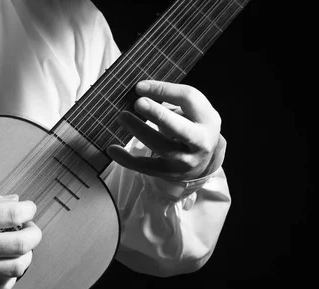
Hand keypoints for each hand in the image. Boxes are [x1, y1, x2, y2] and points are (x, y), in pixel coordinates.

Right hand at [0, 185, 41, 288]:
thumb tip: (15, 201)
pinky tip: (6, 265)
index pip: (12, 213)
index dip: (29, 210)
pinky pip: (2, 287)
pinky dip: (12, 276)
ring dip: (27, 256)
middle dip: (34, 234)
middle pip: (20, 243)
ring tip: (21, 248)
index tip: (28, 209)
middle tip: (30, 229)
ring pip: (15, 268)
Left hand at [107, 80, 222, 180]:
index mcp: (207, 119)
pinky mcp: (167, 172)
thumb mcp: (194, 110)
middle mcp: (199, 142)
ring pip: (160, 146)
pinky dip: (126, 159)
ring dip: (140, 131)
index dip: (163, 90)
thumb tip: (140, 89)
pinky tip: (112, 148)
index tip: (139, 86)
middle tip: (138, 102)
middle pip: (179, 128)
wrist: (203, 162)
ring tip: (122, 116)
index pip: (188, 99)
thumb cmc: (192, 126)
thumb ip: (173, 98)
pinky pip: (145, 167)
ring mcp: (184, 160)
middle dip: (159, 115)